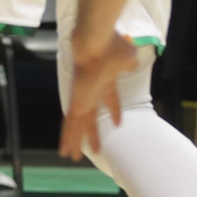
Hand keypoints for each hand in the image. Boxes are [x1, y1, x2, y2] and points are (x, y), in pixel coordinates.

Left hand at [58, 31, 137, 160]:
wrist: (95, 40)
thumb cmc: (112, 46)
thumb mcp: (127, 56)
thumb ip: (128, 62)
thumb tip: (131, 64)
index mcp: (106, 82)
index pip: (109, 99)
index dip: (114, 111)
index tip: (118, 122)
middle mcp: (92, 92)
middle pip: (91, 117)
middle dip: (93, 132)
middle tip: (94, 148)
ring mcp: (82, 98)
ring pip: (77, 124)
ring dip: (76, 141)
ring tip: (73, 157)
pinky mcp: (76, 102)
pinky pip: (71, 124)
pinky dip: (69, 138)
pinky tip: (65, 151)